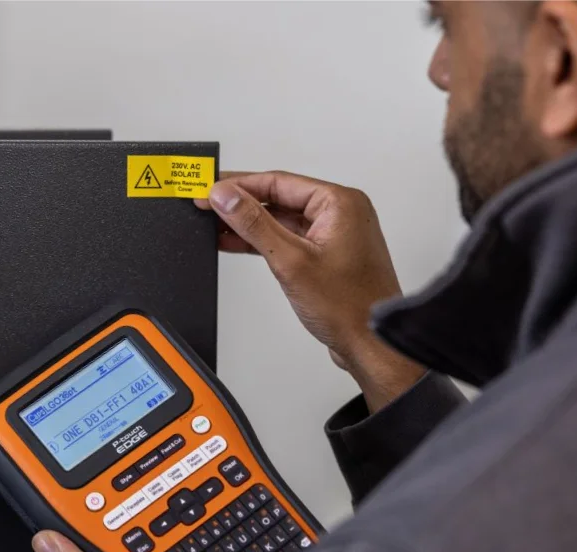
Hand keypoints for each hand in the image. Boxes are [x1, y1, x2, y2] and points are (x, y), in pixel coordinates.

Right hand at [196, 171, 424, 411]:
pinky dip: (263, 241)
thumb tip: (226, 197)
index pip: (278, 181)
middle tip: (207, 205)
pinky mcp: (327, 255)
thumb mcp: (290, 261)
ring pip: (281, 219)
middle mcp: (340, 213)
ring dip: (249, 224)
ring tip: (214, 225)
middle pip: (279, 197)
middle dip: (241, 204)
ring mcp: (334, 235)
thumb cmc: (349, 307)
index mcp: (340, 203)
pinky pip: (289, 238)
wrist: (370, 345)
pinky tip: (236, 242)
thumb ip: (254, 224)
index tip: (210, 189)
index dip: (239, 185)